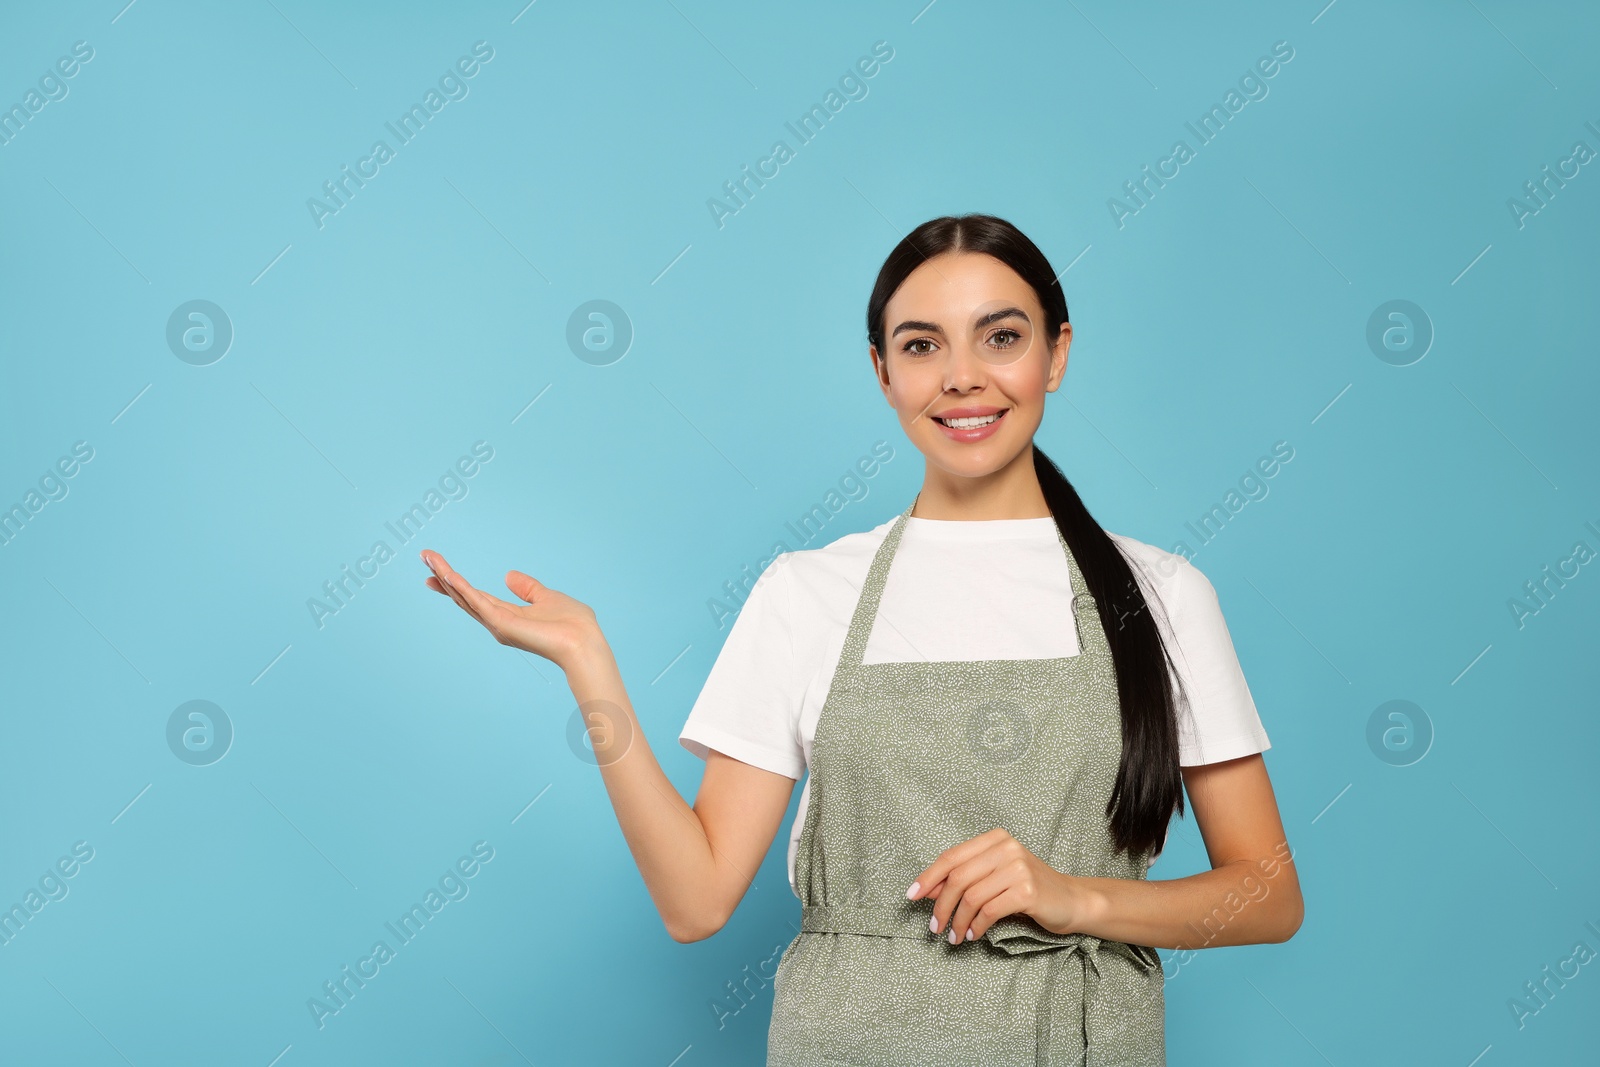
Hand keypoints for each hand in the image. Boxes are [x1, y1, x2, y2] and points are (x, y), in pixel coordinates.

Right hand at [419, 549, 604, 671]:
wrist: (583, 642)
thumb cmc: (572, 624)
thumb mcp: (546, 597)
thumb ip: (527, 588)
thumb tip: (508, 575)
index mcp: (507, 616)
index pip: (475, 596)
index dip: (456, 583)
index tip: (439, 569)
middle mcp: (497, 622)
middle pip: (463, 596)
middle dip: (443, 578)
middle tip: (425, 558)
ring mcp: (497, 624)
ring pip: (465, 596)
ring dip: (446, 577)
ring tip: (429, 558)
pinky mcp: (502, 624)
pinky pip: (477, 602)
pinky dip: (461, 588)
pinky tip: (448, 575)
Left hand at [906, 827, 1086, 944]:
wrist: (1071, 900)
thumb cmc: (1028, 890)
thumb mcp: (994, 879)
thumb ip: (964, 880)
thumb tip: (929, 891)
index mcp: (995, 839)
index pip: (951, 857)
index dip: (928, 877)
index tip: (911, 896)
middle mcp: (1006, 847)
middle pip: (958, 878)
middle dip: (941, 906)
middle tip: (934, 928)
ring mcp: (1018, 867)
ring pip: (971, 897)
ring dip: (958, 921)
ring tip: (954, 937)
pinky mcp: (1027, 890)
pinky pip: (989, 911)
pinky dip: (976, 926)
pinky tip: (973, 935)